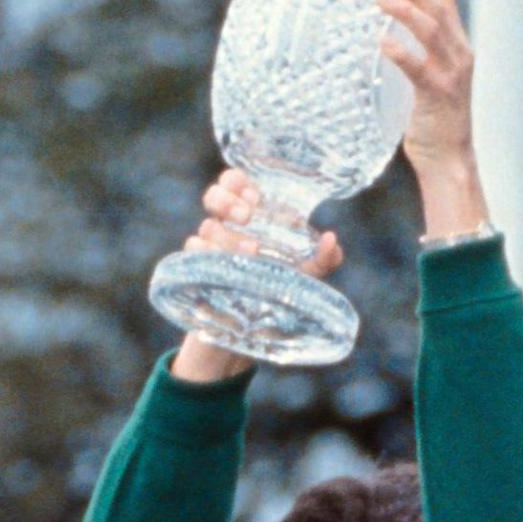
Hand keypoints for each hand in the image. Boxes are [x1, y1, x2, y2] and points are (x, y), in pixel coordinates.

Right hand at [171, 168, 344, 384]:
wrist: (247, 339)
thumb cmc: (276, 300)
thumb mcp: (304, 280)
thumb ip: (323, 260)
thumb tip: (330, 239)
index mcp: (251, 220)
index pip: (234, 183)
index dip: (238, 182)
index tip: (256, 195)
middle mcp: (227, 231)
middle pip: (213, 197)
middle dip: (228, 201)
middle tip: (248, 216)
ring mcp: (209, 252)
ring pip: (206, 227)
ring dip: (226, 234)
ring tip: (250, 251)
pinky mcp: (196, 272)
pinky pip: (192, 252)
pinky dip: (206, 254)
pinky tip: (224, 265)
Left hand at [376, 0, 489, 239]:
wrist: (450, 161)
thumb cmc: (434, 124)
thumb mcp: (426, 82)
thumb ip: (412, 58)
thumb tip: (380, 38)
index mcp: (457, 47)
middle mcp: (459, 54)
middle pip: (437, 8)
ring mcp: (451, 74)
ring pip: (430, 31)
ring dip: (404, 11)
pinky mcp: (437, 95)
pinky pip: (418, 68)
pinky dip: (400, 52)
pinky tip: (381, 42)